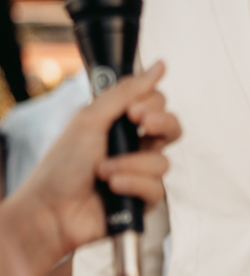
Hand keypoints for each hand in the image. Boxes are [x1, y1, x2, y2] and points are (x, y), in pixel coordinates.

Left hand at [0, 62, 178, 275]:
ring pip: (163, 161)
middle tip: (141, 124)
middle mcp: (135, 147)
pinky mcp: (144, 199)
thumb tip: (158, 66)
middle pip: (172, 128)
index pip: (156, 104)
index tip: (133, 109)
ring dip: (130, 163)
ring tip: (103, 170)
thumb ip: (125, 92)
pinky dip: (133, 184)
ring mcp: (141, 173)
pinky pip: (157, 188)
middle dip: (161, 123)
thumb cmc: (62, 166)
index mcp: (120, 124)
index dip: (151, 103)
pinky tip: (112, 186)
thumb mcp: (90, 119)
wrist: (51, 209)